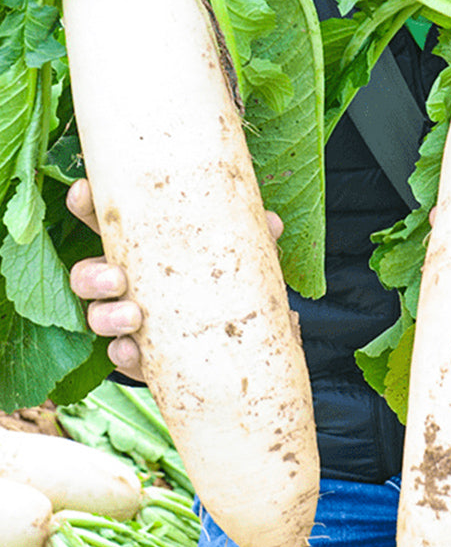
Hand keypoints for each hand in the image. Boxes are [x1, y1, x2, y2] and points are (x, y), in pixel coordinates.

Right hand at [67, 178, 283, 382]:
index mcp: (140, 248)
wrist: (237, 345)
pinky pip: (119, 355)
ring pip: (95, 315)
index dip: (85, 204)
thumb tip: (271, 222)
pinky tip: (134, 350)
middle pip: (85, 273)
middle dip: (93, 274)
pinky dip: (124, 352)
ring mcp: (126, 321)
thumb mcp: (238, 255)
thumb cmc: (225, 283)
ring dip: (108, 315)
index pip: (102, 221)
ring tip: (134, 316)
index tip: (84, 191)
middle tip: (118, 277)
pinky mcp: (137, 356)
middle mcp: (124, 283)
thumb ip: (250, 239)